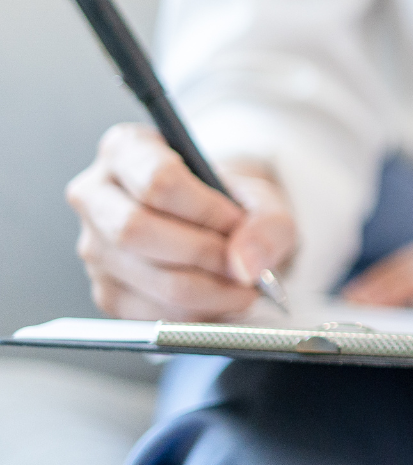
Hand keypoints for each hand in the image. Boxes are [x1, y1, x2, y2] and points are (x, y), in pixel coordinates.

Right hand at [66, 123, 296, 320]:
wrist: (217, 227)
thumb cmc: (227, 202)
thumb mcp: (260, 197)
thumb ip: (266, 222)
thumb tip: (246, 264)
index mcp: (126, 150)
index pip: (157, 180)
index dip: (206, 210)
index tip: (238, 225)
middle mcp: (96, 196)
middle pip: (137, 230)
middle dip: (203, 254)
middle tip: (245, 266)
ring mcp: (94, 246)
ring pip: (145, 276)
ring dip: (207, 290)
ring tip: (243, 288)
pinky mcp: (104, 290)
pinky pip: (147, 314)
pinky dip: (194, 315)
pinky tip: (219, 300)